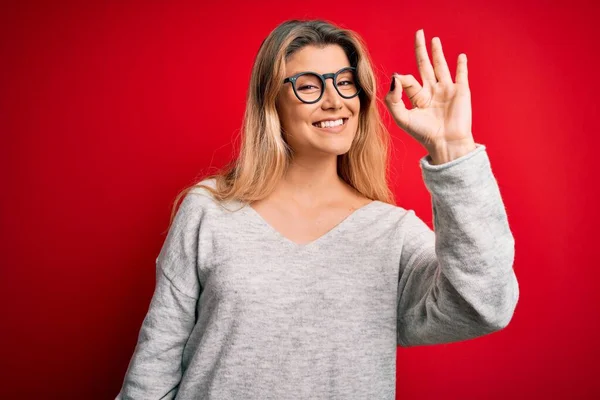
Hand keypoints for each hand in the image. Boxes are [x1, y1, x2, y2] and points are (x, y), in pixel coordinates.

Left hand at [384, 29, 475, 163]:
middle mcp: (432, 93)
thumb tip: (395, 77)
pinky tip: (460, 57)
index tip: (400, 79)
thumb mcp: (402, 118)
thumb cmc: (424, 134)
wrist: (446, 143)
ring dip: (438, 53)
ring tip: (434, 40)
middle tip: (419, 34)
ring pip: (441, 67)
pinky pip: (461, 76)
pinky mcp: (461, 92)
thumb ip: (393, 99)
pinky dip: (461, 66)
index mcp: (418, 98)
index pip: (408, 81)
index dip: (402, 79)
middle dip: (421, 50)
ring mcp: (447, 91)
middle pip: (425, 66)